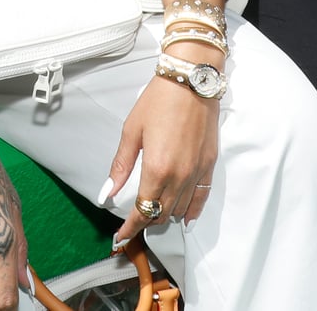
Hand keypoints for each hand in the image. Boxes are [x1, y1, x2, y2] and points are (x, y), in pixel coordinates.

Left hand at [106, 76, 219, 244]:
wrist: (190, 80)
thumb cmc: (159, 100)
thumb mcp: (132, 130)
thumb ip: (121, 165)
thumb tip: (108, 192)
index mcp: (157, 169)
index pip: (142, 211)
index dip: (130, 227)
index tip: (121, 236)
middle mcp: (179, 176)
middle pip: (161, 214)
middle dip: (145, 221)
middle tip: (133, 222)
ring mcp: (196, 172)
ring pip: (181, 209)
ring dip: (166, 215)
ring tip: (153, 212)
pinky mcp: (208, 165)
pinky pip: (201, 197)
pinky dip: (192, 210)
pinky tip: (185, 216)